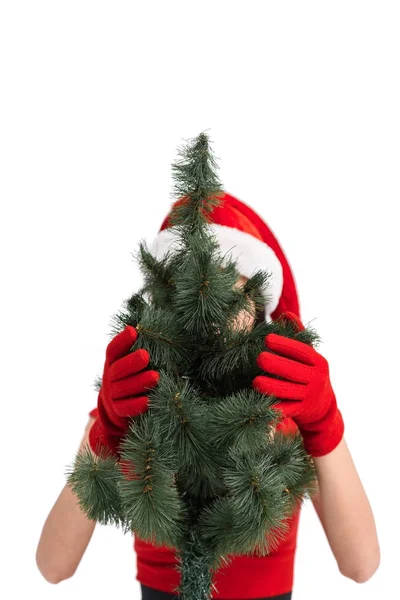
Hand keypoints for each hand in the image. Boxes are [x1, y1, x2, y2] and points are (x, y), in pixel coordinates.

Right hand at [89, 326, 159, 455]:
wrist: (116, 408)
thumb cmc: (130, 377)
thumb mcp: (129, 363)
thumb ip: (136, 349)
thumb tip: (147, 331)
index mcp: (112, 362)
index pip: (113, 350)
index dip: (121, 341)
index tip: (133, 331)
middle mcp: (109, 377)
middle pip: (117, 369)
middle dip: (131, 362)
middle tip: (145, 356)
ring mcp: (112, 395)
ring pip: (123, 388)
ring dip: (139, 382)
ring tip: (155, 376)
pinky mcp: (117, 411)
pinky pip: (126, 408)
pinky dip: (137, 404)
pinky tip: (149, 400)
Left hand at [252, 312, 343, 456]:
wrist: (323, 407)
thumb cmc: (310, 374)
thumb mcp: (309, 356)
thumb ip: (298, 336)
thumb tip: (287, 314)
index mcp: (319, 363)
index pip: (301, 351)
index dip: (285, 344)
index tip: (267, 339)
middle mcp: (317, 379)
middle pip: (294, 371)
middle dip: (276, 365)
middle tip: (259, 358)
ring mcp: (310, 397)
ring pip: (288, 391)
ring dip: (271, 387)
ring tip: (255, 382)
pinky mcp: (302, 412)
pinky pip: (287, 409)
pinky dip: (274, 406)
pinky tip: (260, 401)